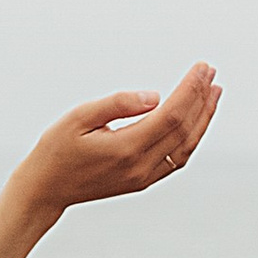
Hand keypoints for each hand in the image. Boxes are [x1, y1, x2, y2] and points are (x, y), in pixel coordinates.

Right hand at [14, 63, 220, 217]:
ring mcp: (143, 177)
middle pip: (183, 128)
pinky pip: (176, 158)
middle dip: (201, 97)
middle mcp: (139, 166)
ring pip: (186, 146)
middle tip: (210, 72)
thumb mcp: (78, 117)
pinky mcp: (142, 181)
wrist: (45, 190)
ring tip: (213, 93)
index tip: (201, 67)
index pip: (171, 114)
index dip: (190, 89)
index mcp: (125, 148)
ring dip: (203, 118)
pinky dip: (191, 137)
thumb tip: (155, 96)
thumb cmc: (56, 150)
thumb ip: (117, 104)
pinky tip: (196, 120)